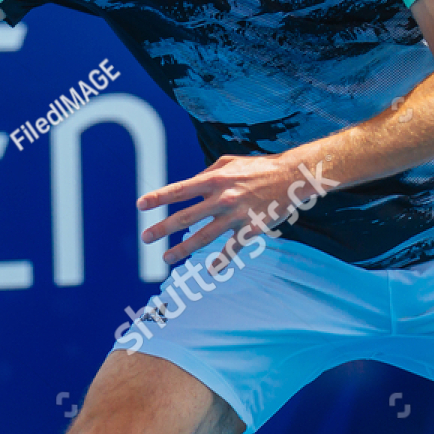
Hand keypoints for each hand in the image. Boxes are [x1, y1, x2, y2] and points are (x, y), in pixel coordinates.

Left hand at [136, 151, 334, 265]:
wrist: (293, 176)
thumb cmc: (258, 167)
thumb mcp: (229, 162)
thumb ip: (207, 174)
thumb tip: (189, 185)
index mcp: (214, 179)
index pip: (180, 190)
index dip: (159, 198)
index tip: (140, 206)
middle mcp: (223, 198)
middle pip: (186, 217)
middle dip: (163, 228)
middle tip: (145, 237)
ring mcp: (237, 215)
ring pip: (205, 236)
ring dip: (184, 249)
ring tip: (166, 257)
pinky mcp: (252, 228)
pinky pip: (233, 248)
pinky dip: (222, 261)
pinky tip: (210, 271)